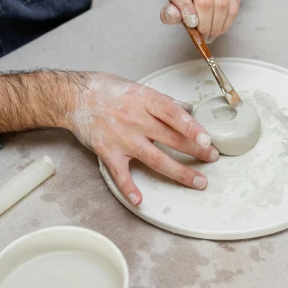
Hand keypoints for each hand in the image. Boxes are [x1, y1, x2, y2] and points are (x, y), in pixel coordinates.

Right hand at [65, 73, 217, 205]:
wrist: (74, 97)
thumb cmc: (107, 90)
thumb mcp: (138, 87)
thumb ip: (163, 101)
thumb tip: (188, 109)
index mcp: (144, 100)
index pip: (173, 114)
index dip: (192, 127)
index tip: (208, 139)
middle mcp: (135, 119)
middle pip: (171, 139)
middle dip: (196, 151)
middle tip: (213, 158)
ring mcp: (122, 138)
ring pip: (155, 159)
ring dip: (179, 172)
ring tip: (198, 181)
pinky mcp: (108, 152)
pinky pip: (121, 174)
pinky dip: (130, 188)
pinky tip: (140, 200)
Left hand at [161, 0, 243, 41]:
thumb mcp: (172, 2)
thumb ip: (170, 12)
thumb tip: (175, 16)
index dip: (185, 10)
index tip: (191, 25)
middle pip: (204, 1)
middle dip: (205, 24)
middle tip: (204, 36)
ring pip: (221, 4)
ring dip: (218, 24)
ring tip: (213, 33)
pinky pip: (234, 4)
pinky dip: (228, 20)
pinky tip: (221, 26)